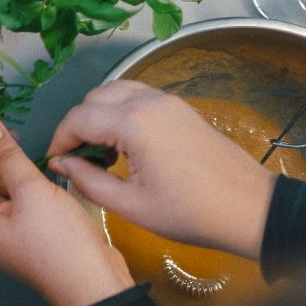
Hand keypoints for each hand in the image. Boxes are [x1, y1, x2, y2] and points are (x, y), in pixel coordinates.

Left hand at [0, 116, 133, 305]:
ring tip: (20, 143)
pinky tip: (32, 165)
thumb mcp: (31, 190)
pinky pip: (9, 198)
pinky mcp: (19, 232)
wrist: (93, 283)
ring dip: (1, 165)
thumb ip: (6, 154)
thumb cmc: (59, 242)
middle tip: (4, 129)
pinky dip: (16, 180)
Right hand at [45, 81, 277, 261]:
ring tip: (102, 152)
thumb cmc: (191, 213)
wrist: (250, 209)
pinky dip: (121, 112)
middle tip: (78, 159)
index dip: (60, 139)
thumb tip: (61, 164)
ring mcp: (168, 101)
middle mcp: (149, 102)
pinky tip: (127, 145)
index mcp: (135, 123)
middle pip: (94, 98)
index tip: (56, 163)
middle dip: (78, 125)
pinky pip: (138, 97)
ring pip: (116, 92)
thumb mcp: (131, 206)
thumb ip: (88, 181)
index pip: (79, 118)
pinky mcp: (181, 108)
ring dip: (99, 115)